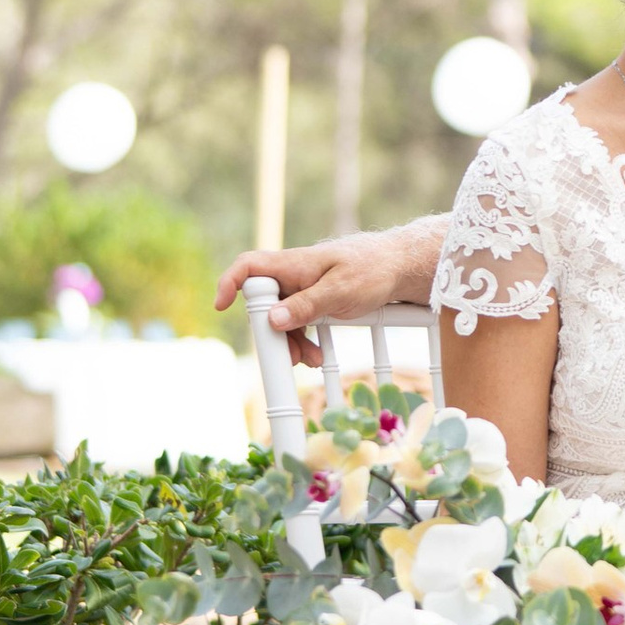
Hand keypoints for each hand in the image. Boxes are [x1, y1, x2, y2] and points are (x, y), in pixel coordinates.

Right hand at [216, 226, 438, 358]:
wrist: (402, 268)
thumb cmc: (373, 269)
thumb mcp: (340, 291)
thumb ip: (306, 305)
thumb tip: (272, 320)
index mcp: (294, 263)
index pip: (250, 266)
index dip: (230, 283)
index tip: (222, 305)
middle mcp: (294, 275)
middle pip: (264, 302)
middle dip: (272, 332)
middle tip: (288, 355)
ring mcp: (305, 288)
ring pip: (282, 318)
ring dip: (291, 341)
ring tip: (311, 360)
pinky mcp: (317, 300)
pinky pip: (299, 322)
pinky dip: (304, 340)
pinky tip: (317, 356)